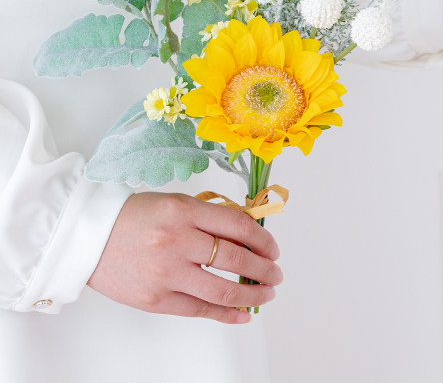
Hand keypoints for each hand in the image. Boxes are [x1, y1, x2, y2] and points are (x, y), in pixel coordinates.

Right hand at [88, 192, 282, 323]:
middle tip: (276, 274)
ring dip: (252, 294)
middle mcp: (177, 240)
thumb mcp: (177, 205)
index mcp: (185, 211)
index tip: (273, 249)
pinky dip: (227, 314)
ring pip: (222, 289)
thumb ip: (211, 218)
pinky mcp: (155, 299)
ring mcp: (166, 272)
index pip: (238, 226)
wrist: (89, 238)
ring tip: (267, 294)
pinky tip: (244, 314)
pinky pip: (200, 310)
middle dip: (264, 269)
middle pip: (235, 257)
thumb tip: (249, 236)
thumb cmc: (136, 217)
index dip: (263, 239)